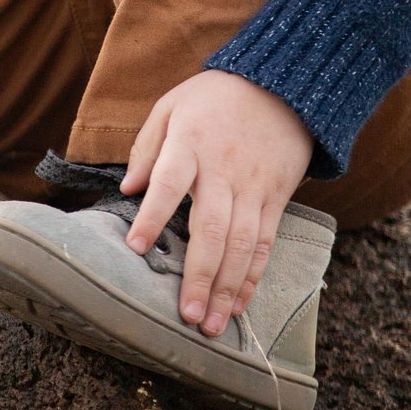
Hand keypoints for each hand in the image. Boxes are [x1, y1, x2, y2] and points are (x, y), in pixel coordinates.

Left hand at [122, 69, 312, 339]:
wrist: (283, 85)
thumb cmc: (215, 97)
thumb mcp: (172, 105)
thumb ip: (147, 146)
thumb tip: (127, 189)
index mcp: (190, 143)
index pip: (168, 182)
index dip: (153, 215)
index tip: (136, 248)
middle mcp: (223, 169)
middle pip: (212, 229)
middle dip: (198, 276)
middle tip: (184, 316)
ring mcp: (253, 187)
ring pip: (242, 245)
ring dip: (226, 289)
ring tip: (209, 325)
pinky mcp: (276, 198)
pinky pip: (265, 243)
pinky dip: (252, 277)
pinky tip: (237, 304)